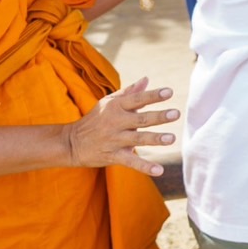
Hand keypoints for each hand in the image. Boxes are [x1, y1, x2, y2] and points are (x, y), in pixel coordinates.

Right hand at [65, 77, 179, 175]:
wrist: (71, 142)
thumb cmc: (94, 119)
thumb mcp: (108, 102)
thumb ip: (129, 92)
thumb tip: (147, 79)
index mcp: (116, 106)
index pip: (137, 99)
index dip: (153, 95)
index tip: (170, 92)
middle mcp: (116, 122)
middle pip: (140, 119)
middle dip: (158, 116)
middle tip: (176, 113)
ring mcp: (114, 140)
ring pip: (137, 139)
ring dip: (155, 139)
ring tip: (172, 138)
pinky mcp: (113, 156)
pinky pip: (131, 162)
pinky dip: (145, 167)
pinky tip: (159, 170)